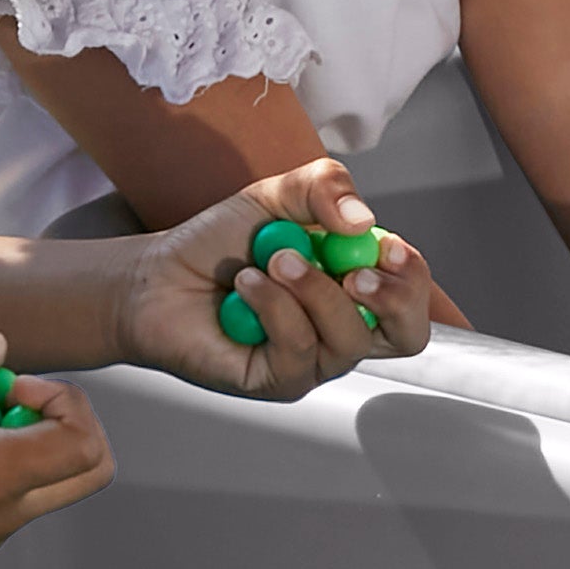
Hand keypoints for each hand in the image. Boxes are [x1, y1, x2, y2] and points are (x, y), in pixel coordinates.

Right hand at [0, 333, 115, 568]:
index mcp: (0, 479)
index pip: (87, 441)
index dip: (64, 400)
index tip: (11, 389)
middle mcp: (8, 514)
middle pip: (88, 468)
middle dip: (61, 421)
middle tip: (4, 403)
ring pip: (48, 480)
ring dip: (21, 440)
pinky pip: (11, 496)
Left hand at [100, 164, 437, 393]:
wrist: (157, 276)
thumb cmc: (217, 246)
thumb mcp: (276, 197)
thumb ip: (324, 187)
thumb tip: (364, 220)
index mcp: (355, 285)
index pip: (413, 294)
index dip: (412, 274)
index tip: (386, 246)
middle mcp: (342, 328)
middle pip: (408, 336)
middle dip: (392, 299)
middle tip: (355, 270)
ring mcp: (313, 360)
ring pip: (348, 339)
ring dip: (313, 289)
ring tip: (273, 259)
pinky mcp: (277, 381)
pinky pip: (298, 350)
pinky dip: (274, 306)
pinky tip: (246, 284)